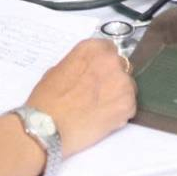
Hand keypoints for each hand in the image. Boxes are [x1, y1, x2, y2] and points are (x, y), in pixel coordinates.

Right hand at [25, 39, 135, 157]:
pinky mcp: (128, 105)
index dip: (103, 65)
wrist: (47, 126)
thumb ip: (80, 65)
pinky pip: (130, 107)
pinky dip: (120, 114)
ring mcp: (122, 83)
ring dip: (117, 96)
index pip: (110, 50)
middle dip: (112, 80)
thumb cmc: (47, 100)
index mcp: (93, 49)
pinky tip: (102, 119)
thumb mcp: (58, 69)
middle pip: (121, 68)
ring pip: (127, 88)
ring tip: (98, 110)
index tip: (99, 74)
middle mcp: (111, 61)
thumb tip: (87, 71)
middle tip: (97, 94)